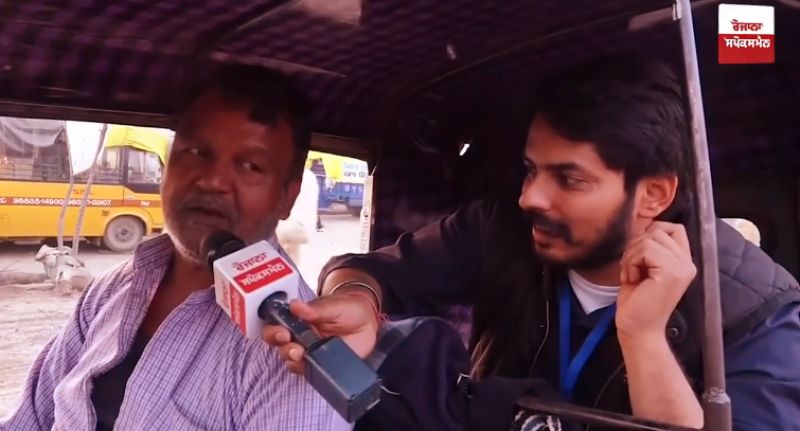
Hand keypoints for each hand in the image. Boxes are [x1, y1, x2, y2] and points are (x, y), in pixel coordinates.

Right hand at [262, 294, 379, 374]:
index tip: (283, 332)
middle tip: (293, 347)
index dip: (274, 330)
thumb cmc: (350, 309)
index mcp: (299, 320)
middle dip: (282, 347)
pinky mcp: (320, 365)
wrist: (369, 324)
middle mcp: (300, 337)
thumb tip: (295, 305)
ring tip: (300, 355)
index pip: (277, 326)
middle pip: (280, 345)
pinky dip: (305, 370)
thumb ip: (317, 309)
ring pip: (291, 360)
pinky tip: (310, 366)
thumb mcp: (336, 305)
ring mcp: (309, 352)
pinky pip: (307, 371)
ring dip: (292, 359)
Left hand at [617, 222, 696, 340]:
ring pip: (649, 238)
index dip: (651, 234)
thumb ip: (650, 247)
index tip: (640, 257)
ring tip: (633, 276)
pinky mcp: (672, 272)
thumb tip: (643, 226)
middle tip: (634, 270)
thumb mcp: (644, 267)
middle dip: (636, 246)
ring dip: (631, 256)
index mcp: (684, 261)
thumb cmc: (637, 301)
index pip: (673, 227)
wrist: (637, 329)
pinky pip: (645, 250)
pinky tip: (634, 281)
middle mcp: (688, 263)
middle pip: (658, 229)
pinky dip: (631, 263)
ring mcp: (682, 267)